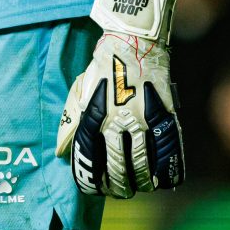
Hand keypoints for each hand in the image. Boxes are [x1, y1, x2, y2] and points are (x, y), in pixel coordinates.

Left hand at [56, 0, 185, 196]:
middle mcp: (119, 120)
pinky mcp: (167, 114)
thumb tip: (60, 153)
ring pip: (144, 165)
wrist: (135, 38)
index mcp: (94, 114)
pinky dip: (167, 170)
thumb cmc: (104, 65)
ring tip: (139, 186)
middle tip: (119, 191)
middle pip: (118, 168)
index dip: (91, 180)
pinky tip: (163, 179)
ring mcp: (145, 118)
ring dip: (141, 182)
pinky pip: (169, 151)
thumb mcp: (81, 90)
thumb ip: (71, 122)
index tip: (94, 188)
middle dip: (118, 187)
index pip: (90, 159)